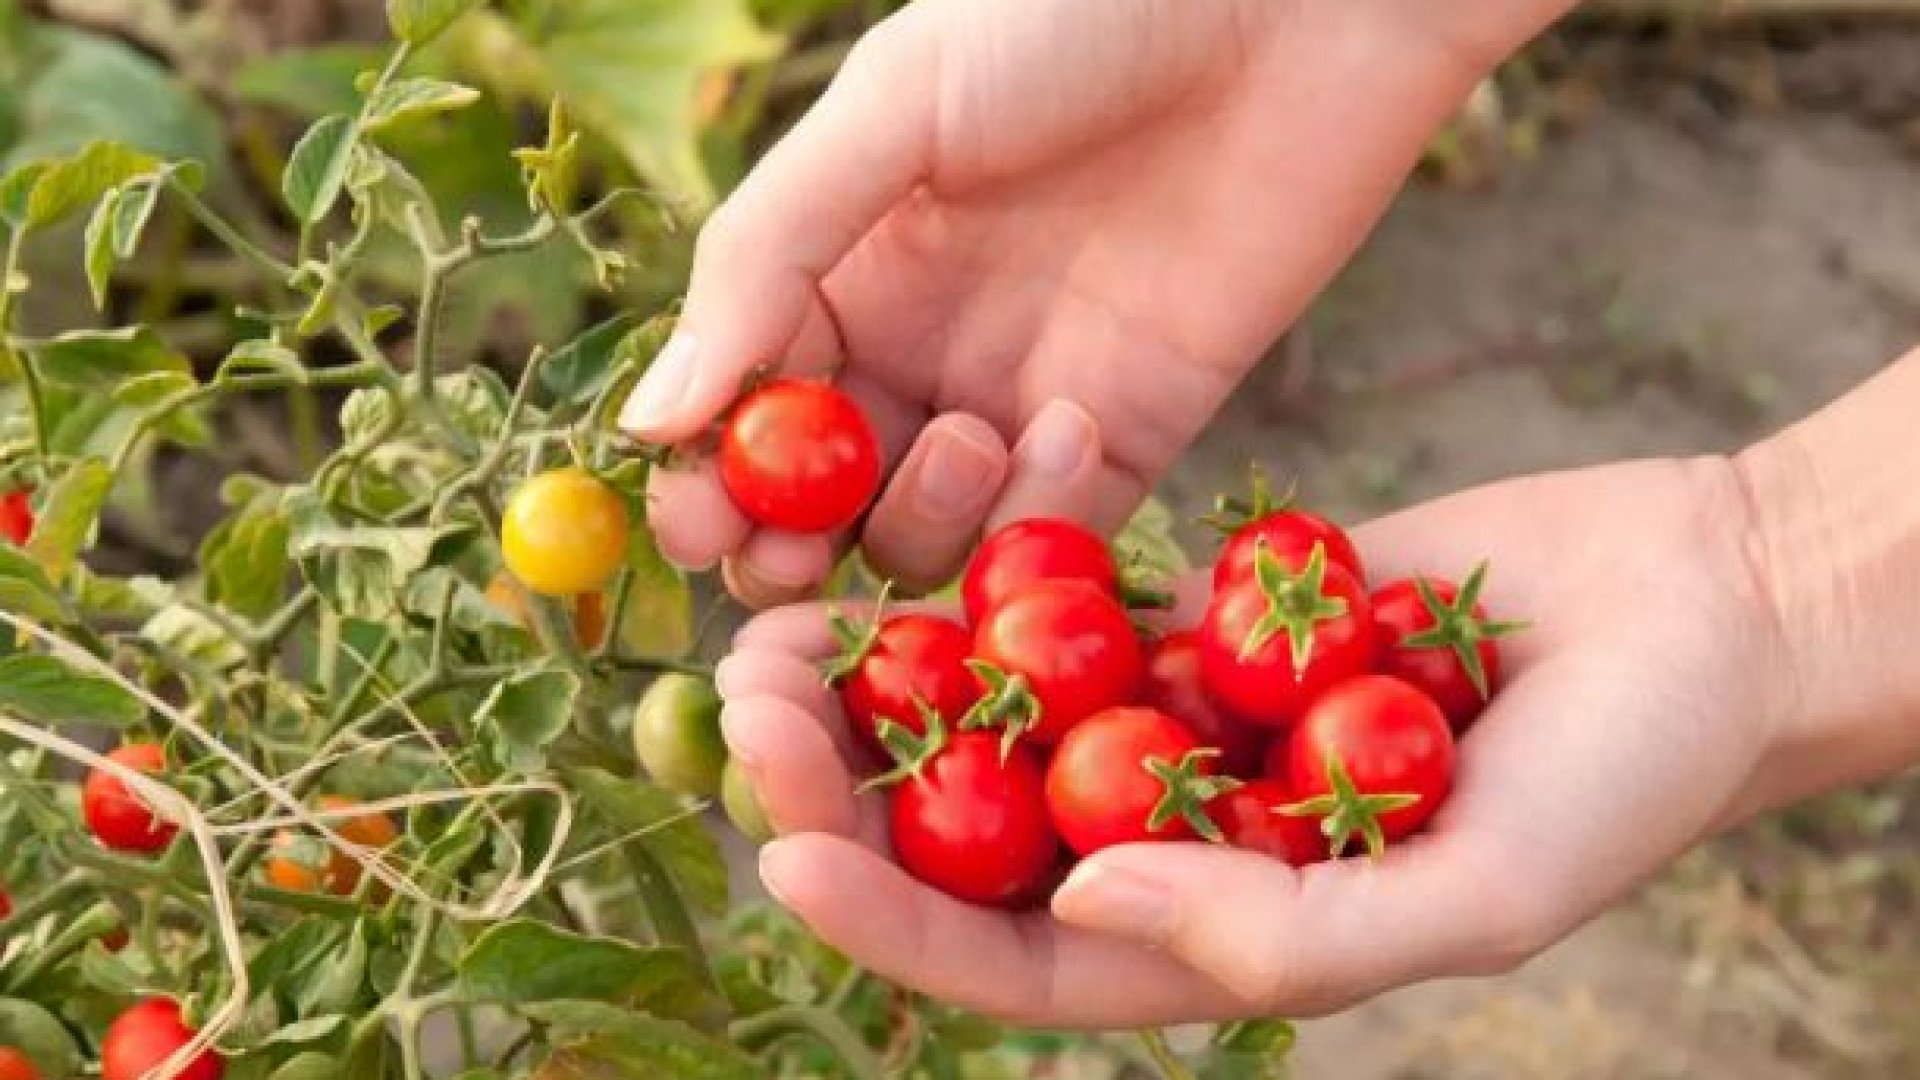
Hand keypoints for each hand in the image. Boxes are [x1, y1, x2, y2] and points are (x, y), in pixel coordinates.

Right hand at [618, 0, 1545, 605]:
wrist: (1298, 2)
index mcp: (842, 260)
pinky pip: (1054, 531)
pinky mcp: (1133, 429)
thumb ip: (768, 257)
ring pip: (926, 536)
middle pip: (817, 496)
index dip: (706, 472)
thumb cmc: (1081, 14)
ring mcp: (1021, 393)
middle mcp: (918, 342)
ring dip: (924, 516)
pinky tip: (1072, 421)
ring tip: (971, 429)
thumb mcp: (897, 106)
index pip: (740, 399)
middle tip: (781, 552)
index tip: (692, 510)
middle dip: (785, 539)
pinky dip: (1043, 514)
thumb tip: (651, 419)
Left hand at [711, 455, 1803, 1026]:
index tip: (786, 848)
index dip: (896, 921)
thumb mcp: (1478, 895)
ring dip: (888, 673)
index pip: (1019, 959)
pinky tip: (911, 533)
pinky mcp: (1204, 614)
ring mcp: (1183, 719)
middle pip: (975, 832)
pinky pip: (1076, 600)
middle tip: (751, 702)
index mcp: (1220, 937)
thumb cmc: (1622, 782)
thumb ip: (1289, 932)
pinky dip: (994, 576)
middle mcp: (1177, 836)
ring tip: (783, 620)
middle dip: (850, 781)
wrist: (1700, 613)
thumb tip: (1089, 897)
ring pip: (997, 713)